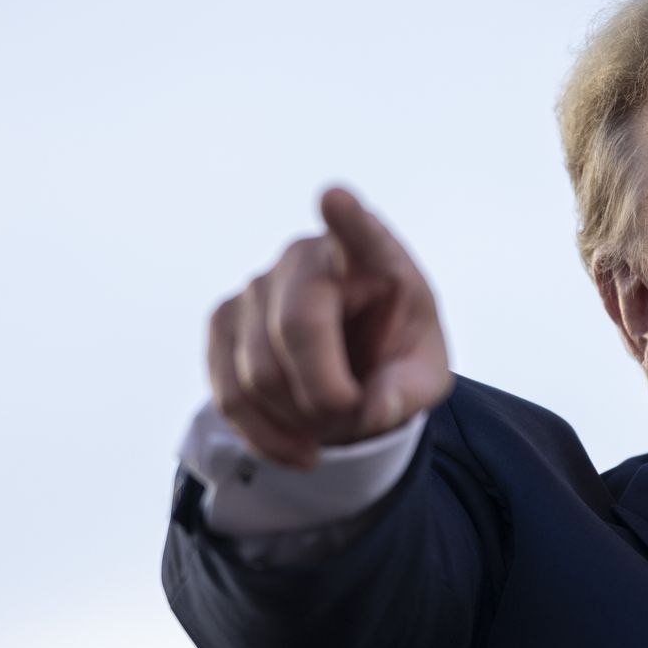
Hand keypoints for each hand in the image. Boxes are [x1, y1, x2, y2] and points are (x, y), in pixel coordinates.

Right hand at [207, 188, 451, 468]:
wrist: (352, 367)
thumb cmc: (394, 356)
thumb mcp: (424, 376)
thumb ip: (408, 391)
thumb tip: (373, 408)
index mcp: (372, 257)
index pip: (359, 232)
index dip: (346, 219)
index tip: (335, 200)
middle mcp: (306, 257)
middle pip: (297, 327)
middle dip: (325, 395)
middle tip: (351, 417)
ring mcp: (256, 285)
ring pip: (257, 372)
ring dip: (298, 420)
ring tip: (328, 425)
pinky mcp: (223, 322)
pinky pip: (228, 394)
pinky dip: (264, 436)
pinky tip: (298, 447)